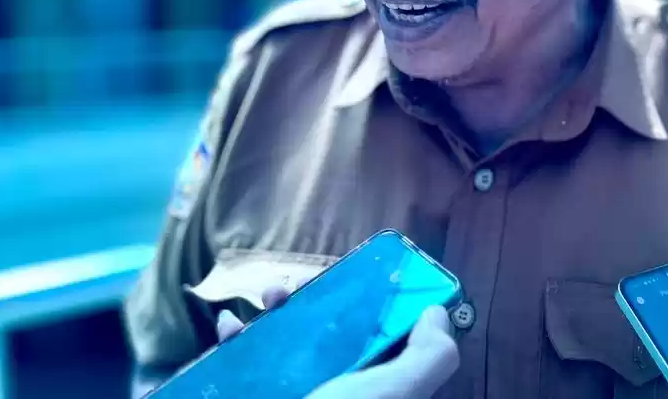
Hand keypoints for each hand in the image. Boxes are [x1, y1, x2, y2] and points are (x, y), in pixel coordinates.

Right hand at [216, 289, 458, 398]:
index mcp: (372, 394)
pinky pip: (245, 370)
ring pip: (286, 349)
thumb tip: (437, 314)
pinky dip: (236, 343)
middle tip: (301, 287)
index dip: (373, 311)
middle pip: (330, 342)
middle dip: (315, 306)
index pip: (381, 346)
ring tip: (268, 297)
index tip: (355, 281)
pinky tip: (229, 327)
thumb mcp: (394, 394)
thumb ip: (428, 358)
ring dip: (275, 315)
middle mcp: (336, 398)